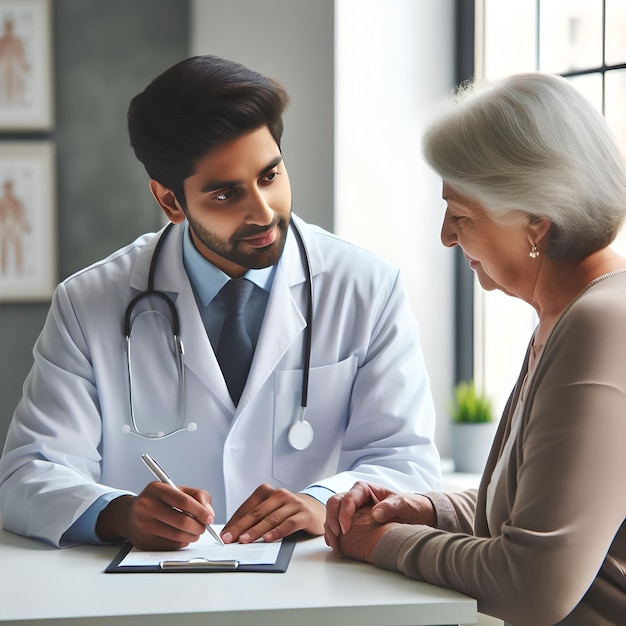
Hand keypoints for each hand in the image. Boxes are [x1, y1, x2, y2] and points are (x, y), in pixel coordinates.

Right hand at [96, 482, 214, 549]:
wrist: (130, 515)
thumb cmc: (159, 501)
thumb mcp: (176, 490)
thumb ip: (197, 496)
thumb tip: (209, 514)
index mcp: (156, 489)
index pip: (184, 501)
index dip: (201, 511)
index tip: (210, 518)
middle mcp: (146, 506)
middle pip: (182, 521)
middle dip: (199, 526)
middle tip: (204, 527)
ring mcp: (143, 525)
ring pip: (178, 536)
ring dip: (193, 536)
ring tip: (195, 532)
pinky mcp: (144, 541)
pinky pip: (171, 545)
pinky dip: (182, 542)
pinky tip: (182, 536)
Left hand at [221, 483, 324, 543]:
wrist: (315, 509)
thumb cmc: (287, 511)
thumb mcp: (270, 510)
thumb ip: (255, 518)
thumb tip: (233, 533)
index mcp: (267, 492)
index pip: (247, 508)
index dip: (234, 522)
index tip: (224, 535)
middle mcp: (279, 495)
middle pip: (257, 512)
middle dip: (241, 527)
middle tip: (229, 539)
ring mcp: (293, 503)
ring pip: (271, 518)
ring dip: (256, 530)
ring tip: (244, 540)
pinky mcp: (304, 514)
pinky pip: (288, 523)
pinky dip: (277, 531)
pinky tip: (268, 538)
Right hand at [325, 480, 435, 536]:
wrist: (415, 515)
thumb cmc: (409, 506)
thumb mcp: (404, 504)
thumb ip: (391, 506)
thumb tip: (376, 513)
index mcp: (364, 489)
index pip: (348, 498)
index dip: (344, 513)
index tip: (345, 530)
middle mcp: (355, 498)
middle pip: (334, 503)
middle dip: (331, 520)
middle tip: (336, 537)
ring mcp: (352, 510)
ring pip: (332, 514)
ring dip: (330, 529)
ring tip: (335, 545)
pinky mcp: (352, 522)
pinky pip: (336, 525)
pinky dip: (334, 534)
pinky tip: (337, 545)